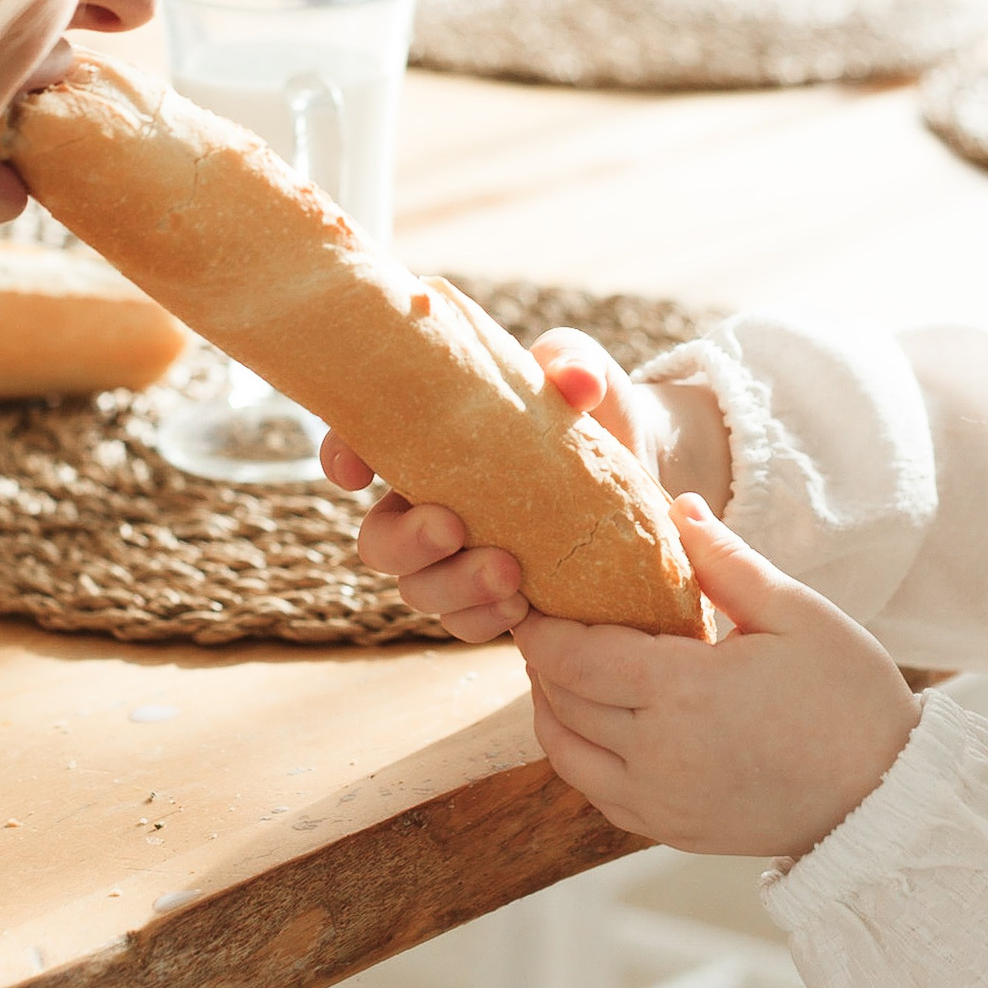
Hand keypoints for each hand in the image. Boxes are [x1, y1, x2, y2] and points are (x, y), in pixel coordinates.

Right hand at [328, 329, 729, 642]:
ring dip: (453, 588)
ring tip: (511, 579)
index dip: (340, 456)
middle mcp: (429, 500)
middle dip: (406, 543)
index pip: (358, 441)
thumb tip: (575, 381)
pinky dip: (485, 619)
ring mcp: (458, 557)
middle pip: (378, 540)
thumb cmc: (595, 408)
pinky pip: (465, 623)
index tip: (355, 473)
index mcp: (428, 439)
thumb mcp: (583, 374)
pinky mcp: (494, 597)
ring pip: (418, 590)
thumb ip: (572, 365)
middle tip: (453, 528)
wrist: (647, 468)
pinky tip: (525, 608)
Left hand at [516, 495, 918, 858]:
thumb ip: (726, 562)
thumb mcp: (795, 613)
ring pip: (567, 754)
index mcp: (683, 694)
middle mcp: (658, 756)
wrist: (886, 796)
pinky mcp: (672, 831)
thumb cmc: (849, 696)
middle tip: (538, 621)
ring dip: (549, 708)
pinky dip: (577, 754)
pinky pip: (597, 792)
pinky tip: (590, 723)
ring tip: (556, 669)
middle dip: (540, 659)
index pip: (575, 657)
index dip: (541, 628)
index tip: (528, 597)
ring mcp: (662, 802)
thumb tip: (677, 507)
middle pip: (562, 702)